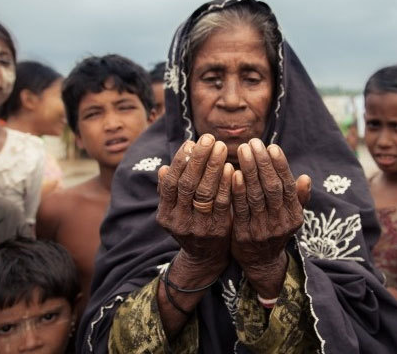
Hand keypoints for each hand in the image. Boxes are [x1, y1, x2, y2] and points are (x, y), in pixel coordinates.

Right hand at [156, 134, 233, 275]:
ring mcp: (198, 227)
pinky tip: (232, 168)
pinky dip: (227, 185)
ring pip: (205, 192)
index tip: (191, 142)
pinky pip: (223, 203)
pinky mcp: (218, 231)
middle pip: (188, 185)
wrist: (205, 258)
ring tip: (222, 147)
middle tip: (209, 138)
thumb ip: (170, 192)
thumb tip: (163, 168)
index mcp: (165, 214)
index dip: (181, 161)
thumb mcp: (175, 211)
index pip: (171, 182)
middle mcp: (179, 221)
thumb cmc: (190, 224)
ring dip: (214, 167)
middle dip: (199, 159)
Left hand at [231, 138, 310, 297]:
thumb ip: (297, 198)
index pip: (287, 186)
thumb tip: (306, 177)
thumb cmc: (275, 230)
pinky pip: (240, 209)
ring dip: (249, 171)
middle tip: (253, 142)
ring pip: (256, 196)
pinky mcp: (243, 234)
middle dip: (262, 163)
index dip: (280, 166)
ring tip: (242, 150)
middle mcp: (280, 223)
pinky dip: (237, 190)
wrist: (261, 263)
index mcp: (294, 215)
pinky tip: (233, 173)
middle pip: (272, 188)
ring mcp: (262, 230)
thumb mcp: (291, 217)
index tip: (272, 147)